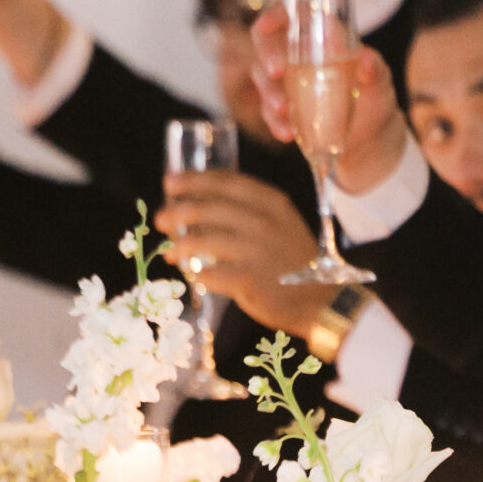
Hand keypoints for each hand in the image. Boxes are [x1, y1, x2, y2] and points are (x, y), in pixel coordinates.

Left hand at [155, 170, 337, 335]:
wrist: (321, 301)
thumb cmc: (295, 262)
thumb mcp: (281, 225)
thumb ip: (250, 212)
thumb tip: (198, 206)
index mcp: (272, 203)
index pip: (227, 183)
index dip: (194, 180)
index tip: (170, 183)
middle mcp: (264, 222)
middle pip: (210, 209)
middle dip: (179, 212)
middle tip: (161, 218)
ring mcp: (256, 251)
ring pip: (203, 241)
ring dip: (180, 245)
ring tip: (169, 251)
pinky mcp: (248, 279)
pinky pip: (209, 274)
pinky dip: (197, 275)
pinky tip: (193, 276)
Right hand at [248, 2, 407, 187]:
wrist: (372, 141)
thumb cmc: (376, 101)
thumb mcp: (380, 85)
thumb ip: (374, 69)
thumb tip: (365, 57)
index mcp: (321, 39)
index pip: (292, 16)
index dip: (275, 16)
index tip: (267, 26)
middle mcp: (299, 56)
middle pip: (267, 43)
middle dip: (266, 54)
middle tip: (275, 71)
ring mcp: (288, 84)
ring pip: (263, 78)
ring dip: (269, 92)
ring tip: (283, 109)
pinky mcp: (285, 111)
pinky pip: (269, 111)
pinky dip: (274, 121)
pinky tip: (285, 133)